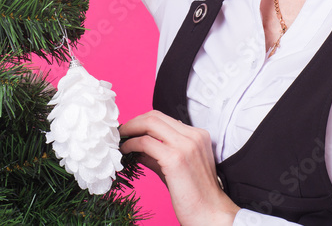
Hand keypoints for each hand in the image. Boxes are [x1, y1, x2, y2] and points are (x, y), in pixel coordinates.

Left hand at [119, 110, 240, 225]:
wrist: (211, 214)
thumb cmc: (196, 195)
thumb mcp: (177, 167)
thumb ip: (159, 154)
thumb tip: (137, 148)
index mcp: (198, 135)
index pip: (164, 118)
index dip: (143, 121)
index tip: (130, 130)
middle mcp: (193, 135)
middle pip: (155, 116)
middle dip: (134, 122)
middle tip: (121, 132)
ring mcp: (185, 145)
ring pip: (150, 123)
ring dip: (130, 129)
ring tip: (120, 140)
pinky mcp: (175, 158)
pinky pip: (145, 142)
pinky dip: (131, 144)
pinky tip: (125, 151)